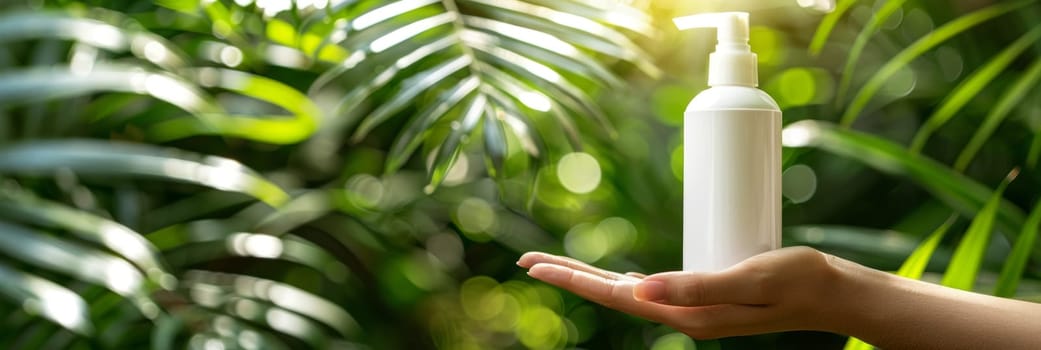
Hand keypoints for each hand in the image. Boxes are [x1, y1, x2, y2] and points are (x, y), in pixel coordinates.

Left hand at [517, 247, 846, 338]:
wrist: (833, 293)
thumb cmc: (797, 281)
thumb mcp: (746, 279)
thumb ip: (694, 287)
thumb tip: (637, 290)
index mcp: (687, 316)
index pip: (615, 297)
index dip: (572, 279)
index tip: (534, 265)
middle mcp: (685, 317)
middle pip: (613, 295)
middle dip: (569, 277)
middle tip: (526, 260)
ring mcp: (694, 310)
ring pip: (630, 293)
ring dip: (592, 279)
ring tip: (558, 266)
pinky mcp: (705, 297)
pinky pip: (654, 289)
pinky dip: (625, 282)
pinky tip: (618, 280)